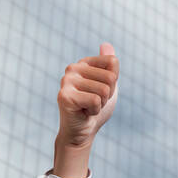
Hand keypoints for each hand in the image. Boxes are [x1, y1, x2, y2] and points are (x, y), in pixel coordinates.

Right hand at [52, 43, 118, 177]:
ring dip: (100, 104)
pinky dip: (94, 111)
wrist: (82, 133)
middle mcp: (72, 68)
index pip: (112, 62)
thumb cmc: (95, 108)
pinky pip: (95, 101)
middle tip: (93, 102)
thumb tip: (106, 44)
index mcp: (83, 63)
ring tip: (87, 107)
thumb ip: (109, 65)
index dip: (113, 82)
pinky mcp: (65, 96)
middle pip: (110, 77)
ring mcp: (66, 81)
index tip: (100, 91)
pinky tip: (83, 113)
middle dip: (107, 95)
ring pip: (103, 90)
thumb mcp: (108, 85)